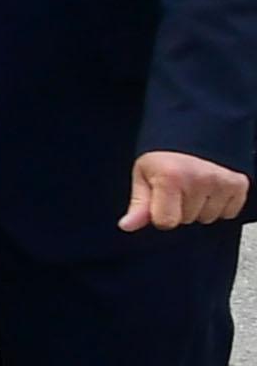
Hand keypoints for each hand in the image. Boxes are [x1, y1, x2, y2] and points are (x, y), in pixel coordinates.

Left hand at [121, 151, 249, 232]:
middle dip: (180, 209)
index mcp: (171, 177)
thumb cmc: (163, 160)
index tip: (160, 198)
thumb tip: (127, 226)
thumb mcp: (143, 178)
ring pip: (208, 219)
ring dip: (199, 208)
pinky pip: (227, 214)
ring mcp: (221, 182)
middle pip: (187, 221)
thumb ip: (138, 205)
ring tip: (194, 187)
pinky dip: (219, 207)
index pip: (166, 222)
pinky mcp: (238, 184)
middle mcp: (199, 178)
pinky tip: (210, 190)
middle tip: (178, 189)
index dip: (160, 215)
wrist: (190, 139)